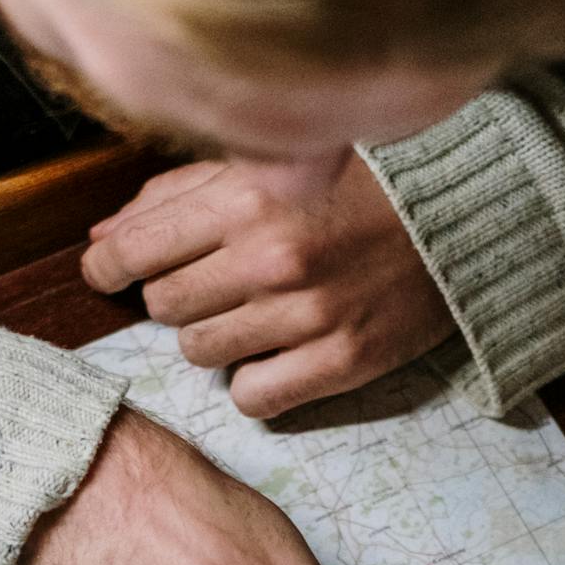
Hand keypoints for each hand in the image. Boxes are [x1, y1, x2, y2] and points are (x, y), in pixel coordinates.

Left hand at [81, 152, 454, 415]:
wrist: (460, 216)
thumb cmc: (356, 184)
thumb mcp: (266, 167)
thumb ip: (179, 196)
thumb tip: (104, 239)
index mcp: (247, 198)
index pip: (134, 251)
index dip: (109, 267)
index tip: (111, 272)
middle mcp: (272, 258)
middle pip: (163, 308)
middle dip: (175, 298)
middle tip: (211, 285)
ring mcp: (308, 315)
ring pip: (200, 355)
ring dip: (214, 337)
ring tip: (252, 313)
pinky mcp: (341, 360)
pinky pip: (252, 397)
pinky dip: (254, 381)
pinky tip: (277, 353)